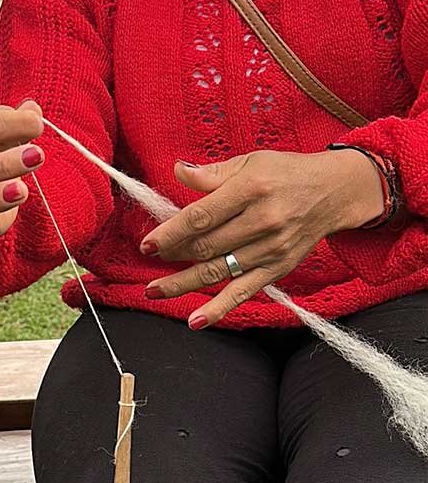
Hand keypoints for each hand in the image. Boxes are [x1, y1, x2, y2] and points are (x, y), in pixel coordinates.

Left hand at [140, 148, 383, 326]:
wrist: (334, 192)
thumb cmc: (286, 172)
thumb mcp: (249, 161)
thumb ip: (211, 173)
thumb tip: (177, 171)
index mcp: (251, 189)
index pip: (202, 216)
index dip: (171, 233)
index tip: (148, 244)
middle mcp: (262, 221)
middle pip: (207, 245)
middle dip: (173, 255)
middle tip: (150, 260)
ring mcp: (271, 248)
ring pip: (219, 270)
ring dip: (183, 283)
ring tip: (154, 290)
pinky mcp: (278, 268)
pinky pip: (244, 292)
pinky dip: (219, 309)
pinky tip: (196, 320)